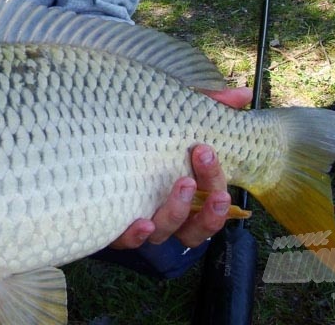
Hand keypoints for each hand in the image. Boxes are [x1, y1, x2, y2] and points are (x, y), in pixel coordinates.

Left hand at [109, 85, 251, 250]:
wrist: (91, 147)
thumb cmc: (144, 137)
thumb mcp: (173, 119)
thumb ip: (209, 107)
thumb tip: (243, 93)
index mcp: (189, 194)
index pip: (212, 199)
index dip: (214, 180)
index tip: (206, 149)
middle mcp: (170, 214)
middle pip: (198, 224)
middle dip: (207, 203)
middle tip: (200, 166)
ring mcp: (144, 223)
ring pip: (168, 234)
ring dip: (177, 213)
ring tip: (181, 186)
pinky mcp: (115, 228)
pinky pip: (127, 241)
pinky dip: (136, 235)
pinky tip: (141, 221)